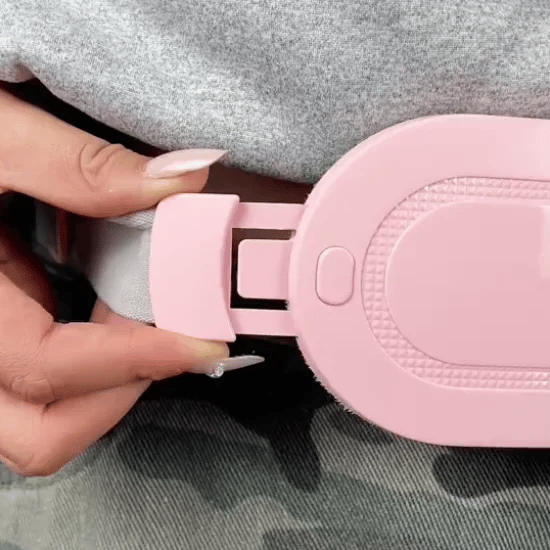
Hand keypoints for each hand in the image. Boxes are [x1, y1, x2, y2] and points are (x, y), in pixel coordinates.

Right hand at [0, 87, 228, 475]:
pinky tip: (111, 312)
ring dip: (106, 385)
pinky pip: (44, 377)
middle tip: (173, 343)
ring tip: (145, 326)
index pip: (44, 366)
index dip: (135, 360)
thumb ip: (77, 163)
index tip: (204, 341)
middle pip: (39, 433)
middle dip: (119, 395)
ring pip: (40, 418)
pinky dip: (91, 360)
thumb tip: (181, 182)